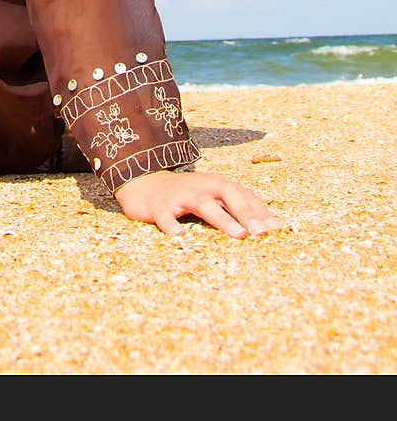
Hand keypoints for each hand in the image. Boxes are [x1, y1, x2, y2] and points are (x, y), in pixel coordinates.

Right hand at [113, 169, 281, 238]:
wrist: (143, 185)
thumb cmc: (187, 196)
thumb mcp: (211, 196)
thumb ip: (235, 208)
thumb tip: (269, 226)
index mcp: (216, 184)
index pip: (243, 195)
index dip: (260, 210)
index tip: (277, 228)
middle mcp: (201, 187)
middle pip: (228, 194)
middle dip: (247, 213)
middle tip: (262, 232)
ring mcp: (180, 196)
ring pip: (204, 204)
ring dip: (222, 219)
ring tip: (238, 234)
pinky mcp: (158, 206)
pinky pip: (166, 217)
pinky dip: (172, 225)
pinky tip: (180, 236)